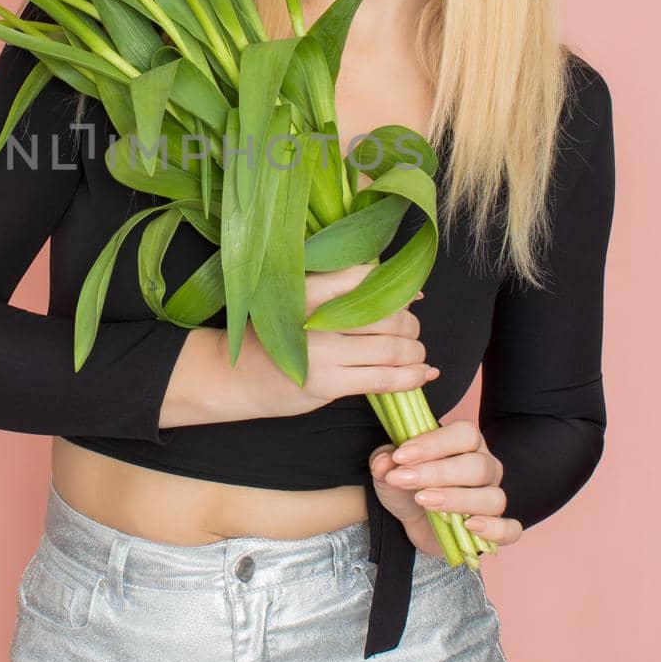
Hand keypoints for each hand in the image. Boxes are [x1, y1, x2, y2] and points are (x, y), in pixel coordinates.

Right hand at [214, 265, 440, 422]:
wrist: (238, 376)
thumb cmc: (274, 337)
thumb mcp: (299, 301)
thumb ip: (339, 291)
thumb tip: (403, 290)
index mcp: (308, 287)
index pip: (367, 279)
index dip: (398, 288)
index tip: (413, 297)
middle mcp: (315, 316)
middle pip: (387, 314)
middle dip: (411, 324)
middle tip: (413, 331)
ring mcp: (322, 351)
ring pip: (391, 348)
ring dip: (415, 351)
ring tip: (417, 354)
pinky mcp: (328, 382)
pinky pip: (383, 379)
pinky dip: (410, 377)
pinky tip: (423, 375)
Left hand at [369, 419, 523, 556]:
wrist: (411, 520)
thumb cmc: (407, 486)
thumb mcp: (388, 472)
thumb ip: (384, 461)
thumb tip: (384, 461)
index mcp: (466, 443)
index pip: (464, 434)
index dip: (433, 444)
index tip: (400, 456)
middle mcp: (486, 467)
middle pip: (478, 466)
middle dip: (438, 473)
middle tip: (405, 480)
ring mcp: (492, 496)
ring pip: (492, 498)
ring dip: (456, 500)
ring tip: (423, 501)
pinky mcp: (494, 527)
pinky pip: (510, 529)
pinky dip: (495, 530)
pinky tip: (469, 526)